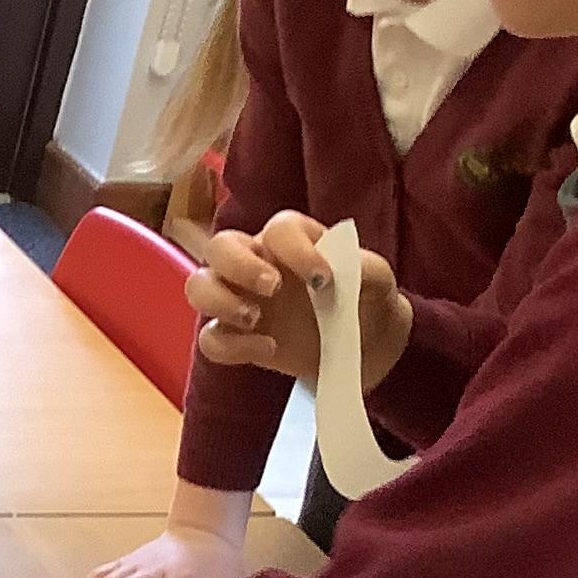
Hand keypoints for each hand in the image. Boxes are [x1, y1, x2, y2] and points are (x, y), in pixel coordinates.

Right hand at [190, 212, 408, 389]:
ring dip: (219, 300)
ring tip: (255, 319)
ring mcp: (240, 300)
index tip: (324, 279)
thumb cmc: (366, 299)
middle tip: (272, 288)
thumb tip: (340, 269)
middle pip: (219, 247)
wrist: (364, 344)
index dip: (296, 249)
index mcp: (291, 241)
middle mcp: (256, 262)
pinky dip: (231, 345)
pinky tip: (268, 348)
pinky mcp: (236, 337)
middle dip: (239, 266)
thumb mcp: (378, 280)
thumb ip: (364, 268)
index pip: (279, 229)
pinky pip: (210, 338)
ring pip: (198, 286)